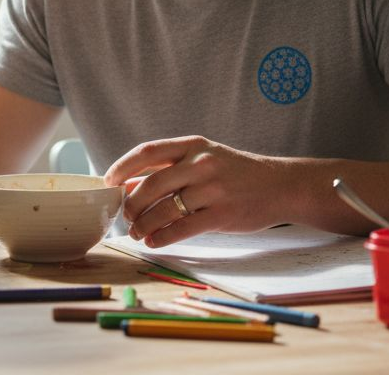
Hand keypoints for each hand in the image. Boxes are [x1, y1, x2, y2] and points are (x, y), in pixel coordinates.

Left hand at [103, 135, 292, 247]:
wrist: (280, 186)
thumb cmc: (236, 173)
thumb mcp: (205, 159)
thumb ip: (171, 169)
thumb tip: (130, 185)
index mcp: (193, 146)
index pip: (147, 152)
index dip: (122, 167)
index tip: (108, 182)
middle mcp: (201, 164)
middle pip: (151, 185)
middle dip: (131, 205)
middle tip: (124, 216)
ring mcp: (212, 189)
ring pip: (164, 210)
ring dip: (144, 225)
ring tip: (137, 232)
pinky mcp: (222, 215)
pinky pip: (182, 229)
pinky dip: (162, 237)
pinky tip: (154, 241)